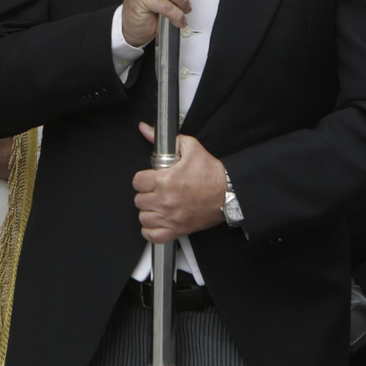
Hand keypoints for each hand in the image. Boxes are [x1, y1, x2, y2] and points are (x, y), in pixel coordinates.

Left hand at [133, 124, 226, 242]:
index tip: (150, 179)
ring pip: (143, 217)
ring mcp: (170, 217)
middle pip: (139, 200)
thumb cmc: (211, 173)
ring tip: (158, 204)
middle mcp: (165, 200)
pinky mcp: (177, 229)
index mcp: (165, 180)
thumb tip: (146, 130)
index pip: (137, 182)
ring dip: (149, 210)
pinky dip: (151, 230)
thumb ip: (166, 140)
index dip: (143, 179)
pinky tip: (157, 220)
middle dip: (147, 193)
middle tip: (157, 190)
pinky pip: (153, 235)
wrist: (228, 192)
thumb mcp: (190, 147)